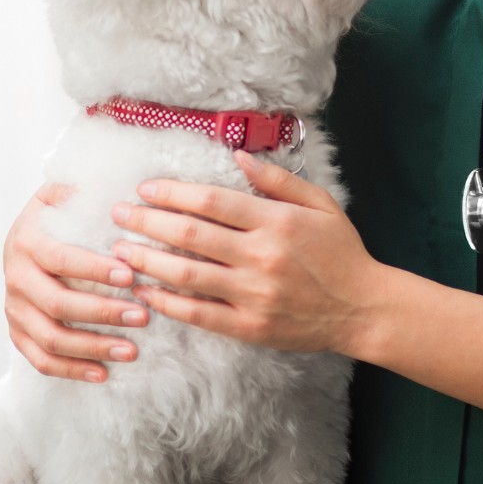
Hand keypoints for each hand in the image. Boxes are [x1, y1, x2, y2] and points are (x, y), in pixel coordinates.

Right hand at [4, 183, 148, 381]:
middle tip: (143, 316)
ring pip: (50, 338)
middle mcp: (15, 276)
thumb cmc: (61, 214)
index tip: (130, 275)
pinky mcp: (18, 332)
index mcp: (27, 240)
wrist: (28, 234)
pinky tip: (103, 374)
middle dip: (103, 312)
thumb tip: (120, 187)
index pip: (60, 258)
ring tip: (132, 351)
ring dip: (92, 347)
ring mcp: (14, 308)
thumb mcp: (67, 192)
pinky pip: (40, 360)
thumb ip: (85, 188)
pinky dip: (71, 370)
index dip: (94, 269)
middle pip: (57, 303)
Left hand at [111, 151, 382, 355]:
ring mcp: (254, 295)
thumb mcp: (320, 205)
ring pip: (186, 275)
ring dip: (147, 260)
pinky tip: (145, 291)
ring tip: (120, 250)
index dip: (172, 193)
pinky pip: (198, 314)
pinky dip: (166, 303)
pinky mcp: (250, 327)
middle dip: (146, 222)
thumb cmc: (342, 253)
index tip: (145, 189)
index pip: (211, 202)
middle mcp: (261, 257)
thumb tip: (238, 156)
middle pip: (189, 235)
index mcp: (276, 222)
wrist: (363, 310)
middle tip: (118, 214)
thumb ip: (278, 180)